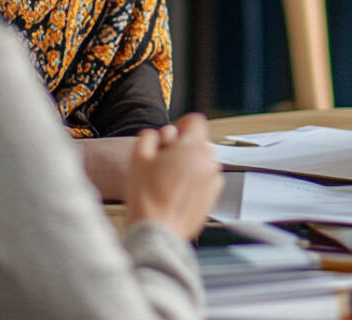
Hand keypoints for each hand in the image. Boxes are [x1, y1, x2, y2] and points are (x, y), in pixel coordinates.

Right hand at [125, 113, 221, 238]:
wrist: (156, 231)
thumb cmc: (147, 197)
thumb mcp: (138, 157)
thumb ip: (150, 136)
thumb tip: (157, 135)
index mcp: (192, 147)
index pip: (196, 121)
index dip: (181, 125)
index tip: (170, 137)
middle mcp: (208, 161)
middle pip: (199, 141)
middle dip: (183, 146)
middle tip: (163, 161)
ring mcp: (213, 180)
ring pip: (203, 161)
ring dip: (189, 164)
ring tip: (168, 180)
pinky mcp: (212, 197)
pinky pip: (206, 179)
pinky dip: (195, 181)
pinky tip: (176, 192)